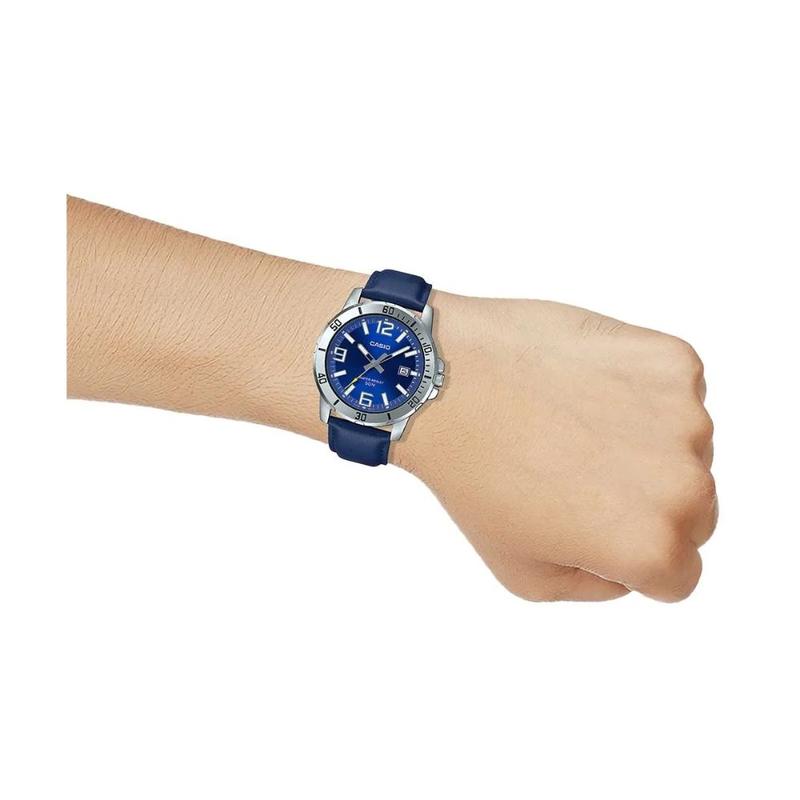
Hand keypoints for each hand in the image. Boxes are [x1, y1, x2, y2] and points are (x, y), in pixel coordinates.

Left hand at [397, 295, 716, 601]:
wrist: (445, 380)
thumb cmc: (474, 475)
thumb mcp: (524, 574)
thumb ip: (598, 586)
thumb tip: (634, 568)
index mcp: (650, 546)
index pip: (680, 573)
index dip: (632, 555)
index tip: (589, 523)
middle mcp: (683, 484)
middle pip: (695, 510)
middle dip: (646, 501)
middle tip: (577, 472)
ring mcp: (683, 415)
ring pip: (687, 447)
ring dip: (646, 442)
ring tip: (572, 425)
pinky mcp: (672, 360)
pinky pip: (677, 390)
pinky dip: (642, 391)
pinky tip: (584, 387)